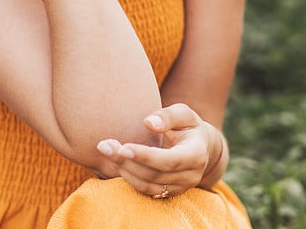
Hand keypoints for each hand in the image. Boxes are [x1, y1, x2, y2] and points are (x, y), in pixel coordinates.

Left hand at [96, 103, 214, 197]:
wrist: (201, 146)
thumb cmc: (188, 125)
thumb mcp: (184, 113)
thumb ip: (168, 116)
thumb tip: (148, 123)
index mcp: (196, 154)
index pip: (170, 161)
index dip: (146, 156)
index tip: (124, 147)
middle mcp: (190, 175)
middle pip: (155, 174)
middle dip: (128, 161)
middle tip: (105, 146)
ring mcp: (180, 187)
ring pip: (148, 185)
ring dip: (124, 170)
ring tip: (106, 150)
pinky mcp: (169, 193)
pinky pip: (146, 190)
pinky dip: (128, 177)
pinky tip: (116, 161)